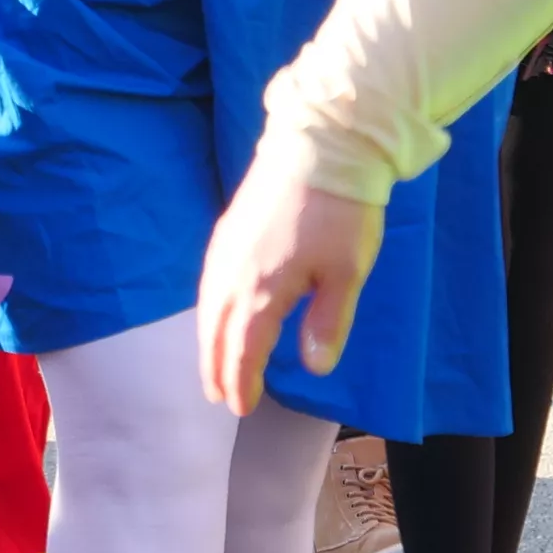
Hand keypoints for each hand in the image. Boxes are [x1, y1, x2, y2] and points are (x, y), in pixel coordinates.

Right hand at [195, 145, 385, 414]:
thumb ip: (328, 322)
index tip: (242, 407)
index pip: (244, 348)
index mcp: (262, 288)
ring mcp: (226, 248)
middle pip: (215, 331)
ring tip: (212, 363)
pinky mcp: (228, 228)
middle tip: (216, 396)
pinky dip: (207, 308)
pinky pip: (208, 281)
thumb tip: (314, 369)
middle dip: (215, 366)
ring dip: (207, 339)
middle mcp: (233, 272)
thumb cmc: (340, 211)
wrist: (321, 144)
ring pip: (206, 306)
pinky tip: (216, 310)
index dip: (241, 380)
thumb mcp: (346, 272)